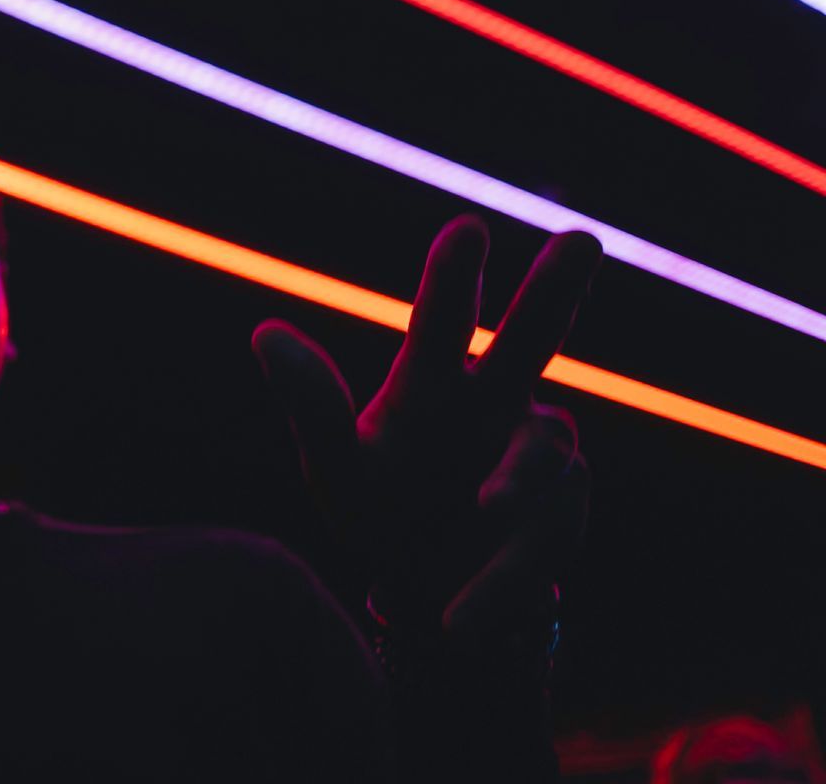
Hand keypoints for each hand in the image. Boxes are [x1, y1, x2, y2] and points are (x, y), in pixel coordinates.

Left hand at [252, 215, 596, 647]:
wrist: (426, 595)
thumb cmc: (376, 508)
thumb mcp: (334, 468)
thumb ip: (312, 403)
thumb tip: (264, 330)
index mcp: (433, 380)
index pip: (444, 319)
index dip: (456, 276)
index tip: (466, 228)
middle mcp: (494, 400)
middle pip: (535, 336)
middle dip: (557, 291)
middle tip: (582, 240)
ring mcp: (537, 451)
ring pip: (544, 453)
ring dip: (509, 491)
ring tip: (469, 525)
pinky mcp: (567, 507)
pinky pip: (543, 535)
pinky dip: (499, 578)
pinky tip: (456, 618)